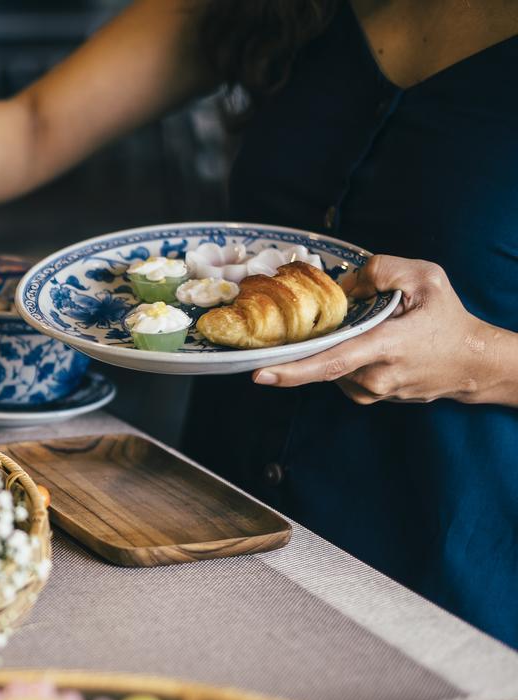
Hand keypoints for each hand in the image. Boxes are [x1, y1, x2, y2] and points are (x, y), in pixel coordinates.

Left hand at [252, 255, 494, 403]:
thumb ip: (383, 270)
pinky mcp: (370, 396)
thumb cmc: (449, 319)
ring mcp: (372, 391)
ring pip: (330, 366)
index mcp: (386, 347)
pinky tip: (365, 344)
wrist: (473, 362)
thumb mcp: (426, 278)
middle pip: (322, 362)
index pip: (331, 362)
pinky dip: (342, 355)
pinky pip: (341, 373)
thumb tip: (344, 285)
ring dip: (331, 346)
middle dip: (303, 347)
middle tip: (290, 333)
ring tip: (363, 329)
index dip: (293, 370)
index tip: (260, 374)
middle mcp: (374, 376)